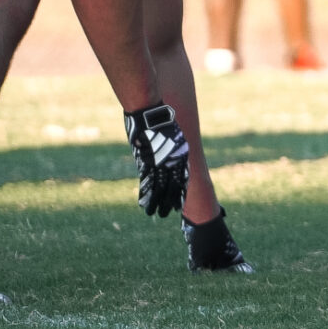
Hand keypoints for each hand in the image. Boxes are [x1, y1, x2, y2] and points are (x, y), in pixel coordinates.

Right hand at [124, 103, 189, 217]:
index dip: (180, 192)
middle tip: (169, 213)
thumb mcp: (171, 134)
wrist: (150, 113)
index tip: (180, 203)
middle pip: (172, 186)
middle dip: (170, 202)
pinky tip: (144, 205)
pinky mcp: (147, 162)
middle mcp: (174, 161)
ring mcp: (160, 162)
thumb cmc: (159, 120)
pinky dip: (146, 195)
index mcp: (181, 154)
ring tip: (154, 215)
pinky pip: (147, 183)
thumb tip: (167, 153)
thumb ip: (170, 146)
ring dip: (157, 204)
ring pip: (160, 189)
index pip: (183, 178)